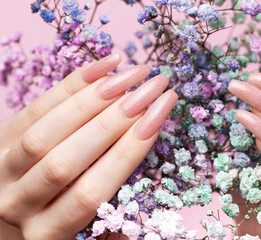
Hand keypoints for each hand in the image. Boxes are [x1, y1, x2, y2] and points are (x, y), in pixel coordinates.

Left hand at [0, 54, 177, 239]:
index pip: (93, 192)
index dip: (127, 153)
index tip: (158, 118)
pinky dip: (73, 84)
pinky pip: (35, 107)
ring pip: (46, 132)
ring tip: (133, 75)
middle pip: (68, 161)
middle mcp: (18, 204)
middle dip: (115, 121)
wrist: (0, 217)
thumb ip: (109, 226)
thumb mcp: (78, 235)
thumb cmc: (51, 222)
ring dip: (94, 99)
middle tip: (152, 90)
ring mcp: (1, 169)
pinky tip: (107, 66)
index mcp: (48, 232)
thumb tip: (150, 205)